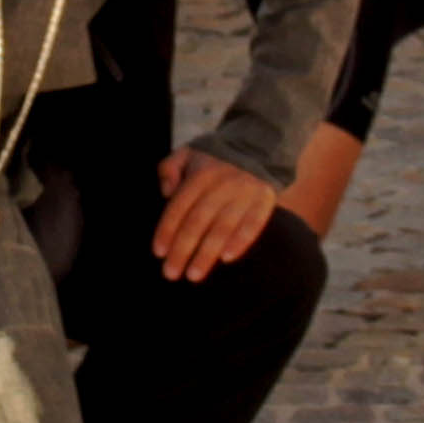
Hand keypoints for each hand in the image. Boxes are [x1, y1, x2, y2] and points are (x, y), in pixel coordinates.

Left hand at [150, 149, 277, 280]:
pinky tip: (227, 258)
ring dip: (208, 253)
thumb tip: (166, 192)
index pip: (180, 206)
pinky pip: (253, 224)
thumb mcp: (186, 154)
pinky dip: (241, 241)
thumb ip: (168, 168)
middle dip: (183, 249)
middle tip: (171, 274)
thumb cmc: (213, 162)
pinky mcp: (264, 200)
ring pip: (223, 226)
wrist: (257, 148)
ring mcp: (245, 193)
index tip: (159, 253)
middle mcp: (222, 184)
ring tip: (194, 275)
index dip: (167, 229)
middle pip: (198, 220)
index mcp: (201, 175)